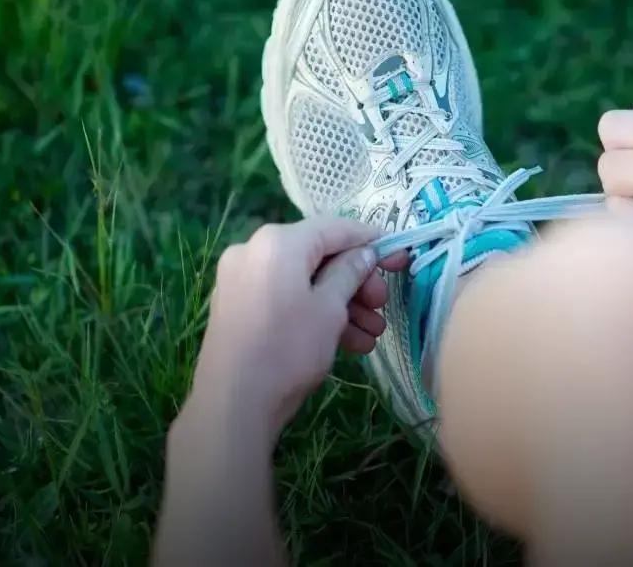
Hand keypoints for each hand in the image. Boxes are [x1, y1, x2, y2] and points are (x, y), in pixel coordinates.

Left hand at [187, 217, 406, 437]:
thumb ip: (350, 272)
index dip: (371, 241)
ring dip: (342, 304)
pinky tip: (348, 343)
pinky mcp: (237, 306)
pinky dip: (315, 313)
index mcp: (278, 242)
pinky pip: (285, 298)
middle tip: (382, 307)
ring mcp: (241, 279)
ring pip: (304, 281)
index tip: (398, 256)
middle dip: (357, 282)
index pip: (335, 228)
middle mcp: (253, 250)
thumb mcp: (330, 309)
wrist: (234, 405)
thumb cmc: (288, 350)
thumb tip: (364, 252)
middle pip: (319, 255)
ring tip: (372, 335)